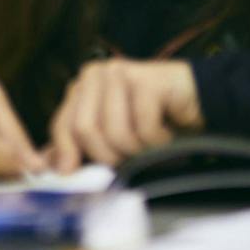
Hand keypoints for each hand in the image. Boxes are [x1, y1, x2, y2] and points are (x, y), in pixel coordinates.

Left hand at [46, 59, 201, 171]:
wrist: (197, 100)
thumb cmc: (152, 120)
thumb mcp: (112, 133)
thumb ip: (82, 146)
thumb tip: (52, 167)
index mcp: (81, 87)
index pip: (62, 125)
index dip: (67, 154)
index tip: (71, 176)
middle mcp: (95, 75)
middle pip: (85, 130)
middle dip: (108, 156)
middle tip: (129, 161)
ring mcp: (120, 73)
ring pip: (115, 133)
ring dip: (137, 151)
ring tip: (149, 145)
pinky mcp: (146, 80)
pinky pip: (144, 129)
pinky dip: (158, 142)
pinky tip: (166, 133)